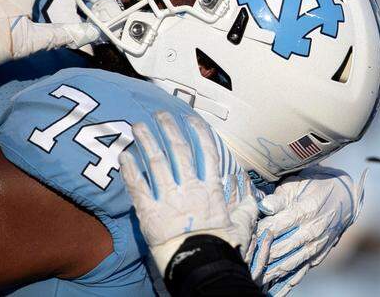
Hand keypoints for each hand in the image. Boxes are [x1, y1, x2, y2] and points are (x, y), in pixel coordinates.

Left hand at [120, 112, 256, 278]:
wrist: (200, 265)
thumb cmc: (221, 248)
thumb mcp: (240, 226)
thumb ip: (247, 210)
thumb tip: (255, 200)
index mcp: (211, 189)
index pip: (206, 153)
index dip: (198, 133)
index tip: (190, 119)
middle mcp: (189, 188)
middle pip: (178, 150)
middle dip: (168, 129)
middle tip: (159, 114)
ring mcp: (169, 198)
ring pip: (156, 162)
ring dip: (146, 141)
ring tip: (138, 126)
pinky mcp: (150, 212)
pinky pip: (138, 185)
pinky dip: (130, 169)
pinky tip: (124, 155)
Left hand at [248, 166, 365, 294]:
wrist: (346, 197)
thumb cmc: (316, 185)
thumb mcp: (297, 183)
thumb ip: (279, 197)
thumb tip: (263, 207)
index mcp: (304, 211)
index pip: (275, 226)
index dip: (257, 232)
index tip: (243, 236)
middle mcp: (311, 232)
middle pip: (281, 248)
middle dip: (261, 255)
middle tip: (243, 259)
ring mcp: (316, 246)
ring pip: (290, 263)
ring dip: (271, 271)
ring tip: (254, 275)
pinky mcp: (319, 255)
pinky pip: (302, 270)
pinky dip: (287, 279)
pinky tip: (274, 284)